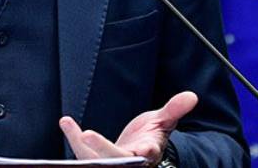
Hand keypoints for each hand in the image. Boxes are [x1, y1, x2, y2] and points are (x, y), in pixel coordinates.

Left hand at [59, 91, 197, 160]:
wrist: (141, 150)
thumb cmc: (152, 136)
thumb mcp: (164, 122)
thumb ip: (175, 109)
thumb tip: (192, 96)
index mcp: (146, 154)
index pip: (140, 156)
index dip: (136, 153)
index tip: (138, 148)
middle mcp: (129, 162)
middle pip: (113, 161)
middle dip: (100, 151)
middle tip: (86, 136)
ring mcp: (111, 162)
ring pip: (93, 159)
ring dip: (79, 144)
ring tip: (68, 124)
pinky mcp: (97, 159)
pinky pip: (82, 152)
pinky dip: (73, 137)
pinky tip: (66, 122)